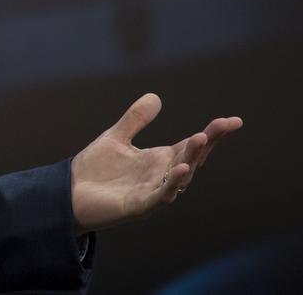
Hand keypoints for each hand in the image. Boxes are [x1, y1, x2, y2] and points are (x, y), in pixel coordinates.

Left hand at [70, 93, 241, 232]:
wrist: (69, 194)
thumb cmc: (95, 170)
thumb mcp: (115, 138)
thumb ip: (135, 120)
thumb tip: (156, 97)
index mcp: (159, 160)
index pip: (191, 145)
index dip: (212, 134)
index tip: (233, 121)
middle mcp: (161, 176)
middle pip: (191, 159)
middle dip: (206, 142)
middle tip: (221, 126)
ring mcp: (152, 192)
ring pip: (179, 177)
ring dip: (191, 158)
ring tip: (200, 138)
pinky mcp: (138, 206)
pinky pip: (160, 196)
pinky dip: (172, 184)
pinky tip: (181, 169)